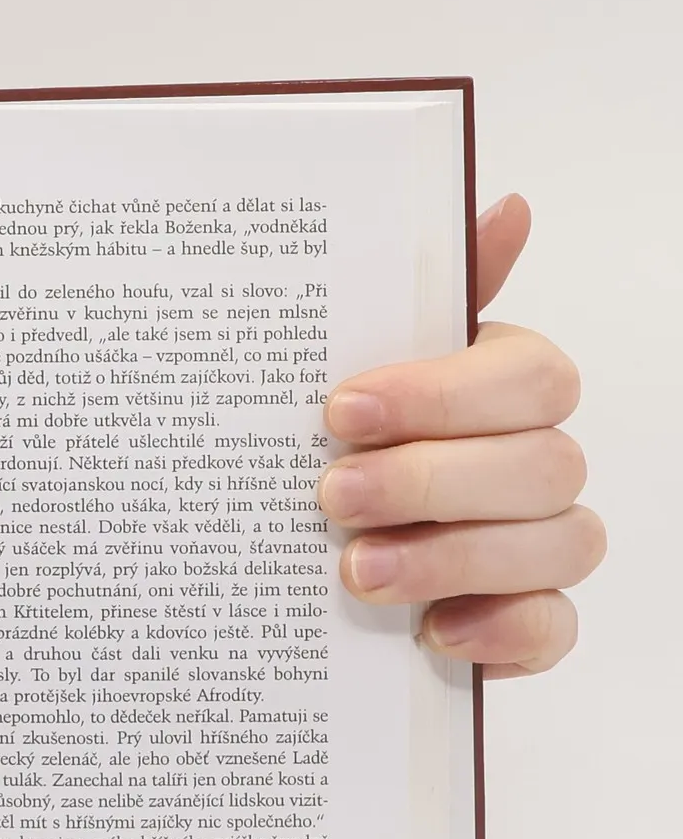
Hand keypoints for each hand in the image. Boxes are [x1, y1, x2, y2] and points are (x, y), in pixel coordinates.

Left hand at [317, 195, 604, 676]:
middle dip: (431, 481)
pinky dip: (502, 633)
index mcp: (503, 389)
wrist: (280, 546)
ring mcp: (538, 546)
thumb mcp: (345, 362)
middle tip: (332, 496)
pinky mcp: (524, 622)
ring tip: (355, 569)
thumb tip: (504, 206)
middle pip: (543, 465)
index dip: (442, 395)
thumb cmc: (333, 441)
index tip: (339, 412)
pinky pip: (554, 630)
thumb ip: (420, 294)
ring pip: (559, 545)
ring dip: (454, 557)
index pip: (530, 378)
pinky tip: (432, 632)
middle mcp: (535, 463)